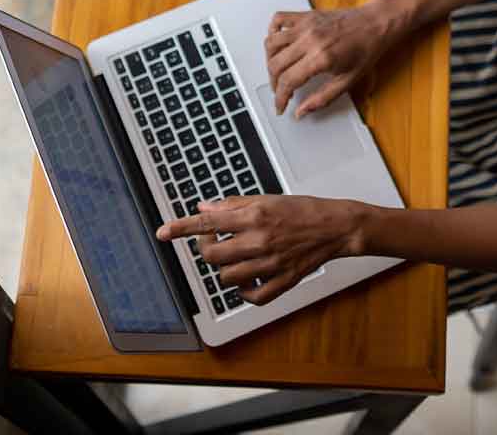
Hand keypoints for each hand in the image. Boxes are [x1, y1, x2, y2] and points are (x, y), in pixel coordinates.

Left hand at [157, 194, 365, 304]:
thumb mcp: (265, 198)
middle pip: (213, 256)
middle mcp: (259, 241)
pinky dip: (243, 291)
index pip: (208, 222)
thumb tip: (204, 207)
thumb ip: (233, 205)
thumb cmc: (301, 209)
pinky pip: (251, 297)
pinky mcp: (282, 282)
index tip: (162, 232)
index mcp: (255, 216)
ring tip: (234, 258)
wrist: (335, 227)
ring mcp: (270, 264)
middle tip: (213, 241)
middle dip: (206, 249)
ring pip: (227, 278)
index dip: (181, 227)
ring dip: (224, 269)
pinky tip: (246, 279)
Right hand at [266, 3, 398, 116]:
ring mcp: (306, 25)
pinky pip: (278, 19)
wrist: (375, 23)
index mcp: (322, 58)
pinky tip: (278, 43)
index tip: (280, 105)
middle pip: (275, 64)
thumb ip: (322, 99)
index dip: (280, 98)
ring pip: (271, 43)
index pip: (288, 81)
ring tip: (277, 71)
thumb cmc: (366, 49)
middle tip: (280, 91)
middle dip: (274, 83)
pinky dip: (272, 32)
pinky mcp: (306, 15)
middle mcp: (311, 39)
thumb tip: (302, 112)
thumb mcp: (348, 81)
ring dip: (269, 61)